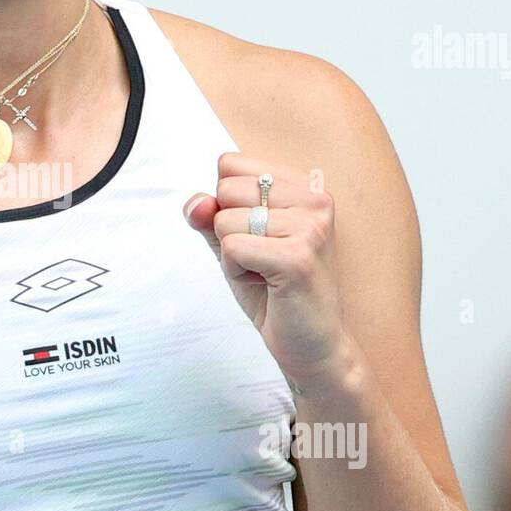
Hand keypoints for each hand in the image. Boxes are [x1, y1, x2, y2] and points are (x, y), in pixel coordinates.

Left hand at [183, 152, 348, 388]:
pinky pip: (231, 248)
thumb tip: (197, 202)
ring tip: (266, 274)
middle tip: (262, 261)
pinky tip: (266, 285)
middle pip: (225, 189)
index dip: (225, 204)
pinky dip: (235, 272)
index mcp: (304, 186)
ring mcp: (310, 227)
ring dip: (233, 256)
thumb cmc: (276, 293)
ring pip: (225, 221)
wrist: (312, 346)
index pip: (229, 164)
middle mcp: (314, 198)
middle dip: (228, 231)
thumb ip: (210, 216)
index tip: (258, 236)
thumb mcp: (235, 244)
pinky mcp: (297, 257)